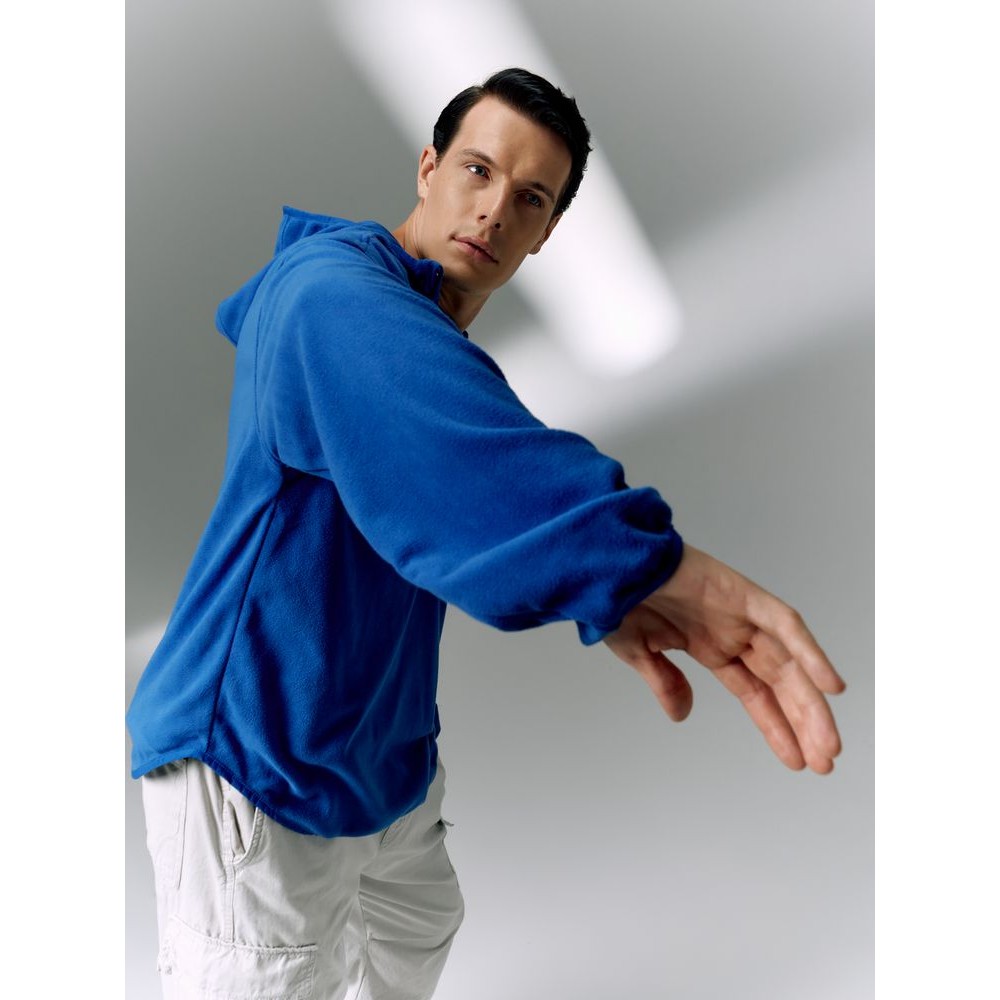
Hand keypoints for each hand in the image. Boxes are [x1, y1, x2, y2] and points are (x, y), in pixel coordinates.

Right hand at [603, 544, 844, 772]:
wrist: (606, 568)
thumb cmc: (617, 600)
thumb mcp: (640, 654)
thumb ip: (665, 683)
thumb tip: (682, 715)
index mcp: (710, 646)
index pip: (755, 694)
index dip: (776, 727)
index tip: (796, 761)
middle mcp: (732, 632)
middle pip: (780, 683)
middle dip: (803, 723)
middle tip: (824, 762)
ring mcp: (741, 614)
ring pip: (789, 662)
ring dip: (812, 702)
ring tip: (828, 744)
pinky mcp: (744, 595)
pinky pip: (785, 625)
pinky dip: (810, 653)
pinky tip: (829, 685)